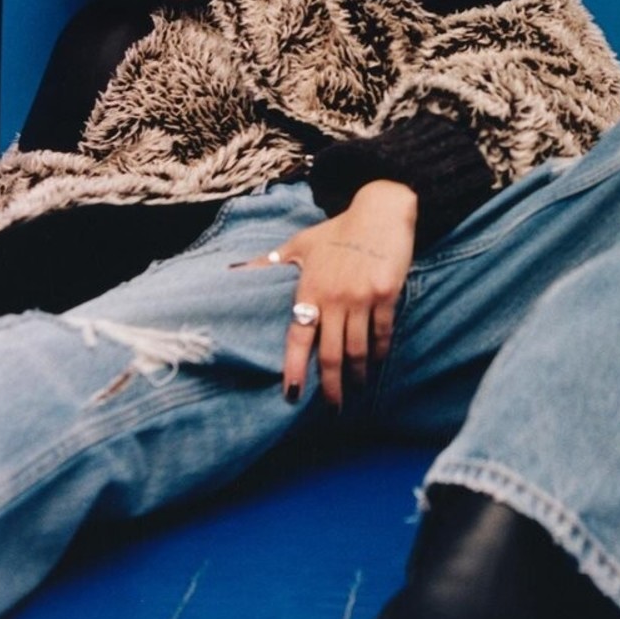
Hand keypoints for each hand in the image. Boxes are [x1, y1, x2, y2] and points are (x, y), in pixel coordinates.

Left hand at [246, 180, 416, 406]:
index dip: (295, 368)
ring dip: (358, 374)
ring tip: (357, 389)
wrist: (381, 210)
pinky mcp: (386, 294)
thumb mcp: (301, 243)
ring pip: (358, 348)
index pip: (298, 337)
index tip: (292, 394)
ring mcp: (362, 297)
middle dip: (332, 385)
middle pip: (331, 353)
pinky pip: (382, 332)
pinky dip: (380, 351)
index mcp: (310, 289)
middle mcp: (335, 298)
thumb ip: (270, 263)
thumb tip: (233, 271)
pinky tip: (378, 360)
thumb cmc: (339, 229)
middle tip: (333, 408)